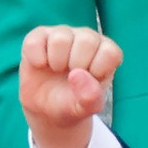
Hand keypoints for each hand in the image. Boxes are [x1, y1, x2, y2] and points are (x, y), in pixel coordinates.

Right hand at [19, 25, 122, 147]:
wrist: (48, 112)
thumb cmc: (72, 108)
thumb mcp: (84, 110)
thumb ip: (90, 97)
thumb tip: (81, 76)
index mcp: (105, 56)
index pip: (110, 51)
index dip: (97, 69)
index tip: (88, 83)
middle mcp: (87, 42)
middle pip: (87, 39)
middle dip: (76, 64)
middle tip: (69, 78)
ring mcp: (64, 36)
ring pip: (62, 35)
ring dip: (56, 60)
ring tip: (55, 73)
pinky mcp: (41, 37)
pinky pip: (37, 38)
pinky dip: (36, 55)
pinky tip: (40, 66)